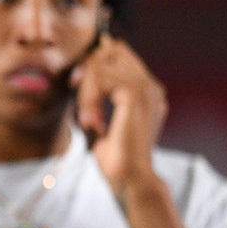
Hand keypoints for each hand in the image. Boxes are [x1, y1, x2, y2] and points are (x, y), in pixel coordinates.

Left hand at [69, 33, 167, 200]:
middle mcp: (151, 86)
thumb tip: (76, 79)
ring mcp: (147, 88)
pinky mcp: (135, 95)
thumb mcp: (99, 122)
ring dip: (85, 90)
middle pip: (114, 48)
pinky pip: (101, 78)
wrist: (130, 179)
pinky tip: (91, 120)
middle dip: (89, 66)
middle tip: (75, 89)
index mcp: (146, 92)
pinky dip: (88, 98)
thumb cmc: (115, 158)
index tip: (76, 85)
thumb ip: (92, 100)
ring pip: (103, 63)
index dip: (94, 62)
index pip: (119, 53)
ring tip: (87, 117)